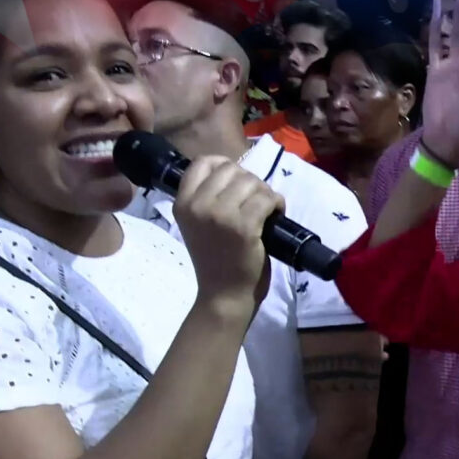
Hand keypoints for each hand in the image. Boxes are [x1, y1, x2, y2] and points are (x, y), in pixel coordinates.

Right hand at [174, 156, 284, 314]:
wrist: (223, 295)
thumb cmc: (214, 260)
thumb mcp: (197, 224)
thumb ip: (206, 198)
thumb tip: (234, 173)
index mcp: (182, 203)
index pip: (203, 162)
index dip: (224, 165)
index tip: (236, 183)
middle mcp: (198, 205)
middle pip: (232, 169)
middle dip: (249, 182)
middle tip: (255, 202)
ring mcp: (221, 215)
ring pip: (252, 182)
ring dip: (265, 193)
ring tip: (266, 211)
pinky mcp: (244, 226)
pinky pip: (267, 198)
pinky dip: (277, 204)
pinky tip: (276, 216)